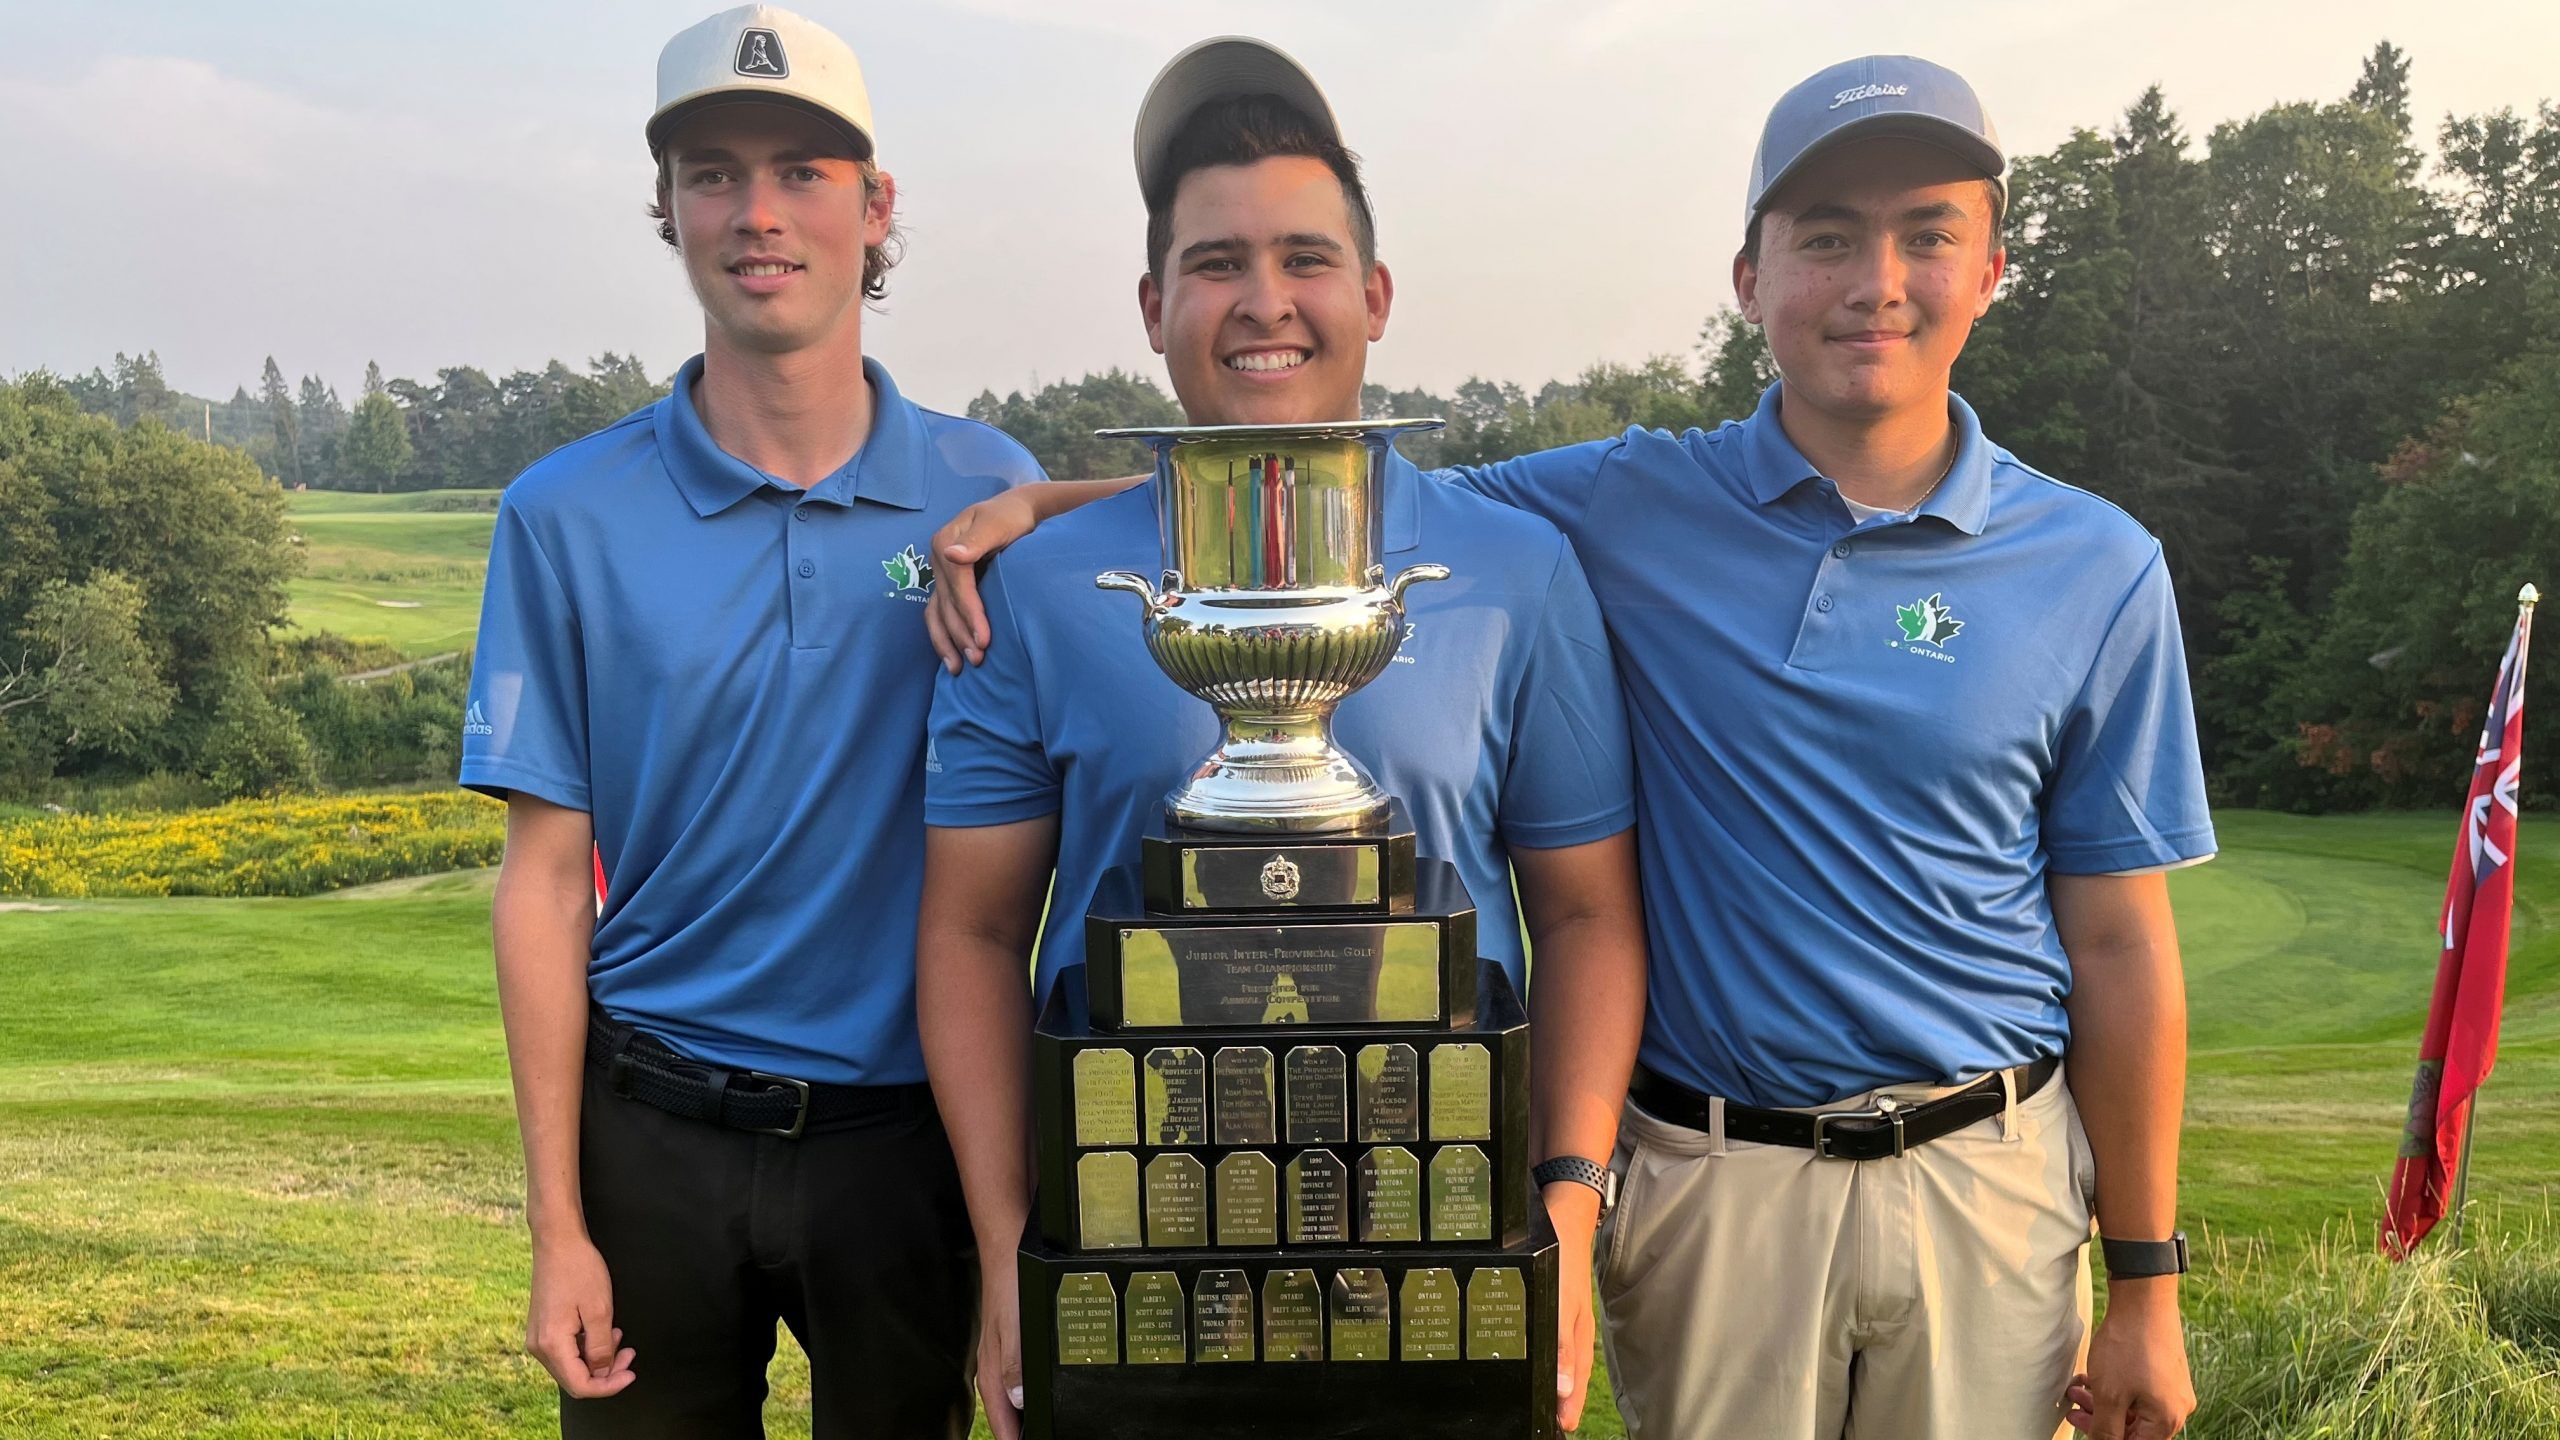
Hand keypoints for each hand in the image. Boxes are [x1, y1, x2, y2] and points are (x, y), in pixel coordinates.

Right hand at [527, 1230, 634, 1399]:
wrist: (557, 1242)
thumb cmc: (579, 1269)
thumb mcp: (599, 1310)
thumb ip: (601, 1348)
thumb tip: (602, 1373)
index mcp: (552, 1345)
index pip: (580, 1385)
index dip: (609, 1386)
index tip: (631, 1373)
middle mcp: (539, 1347)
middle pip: (574, 1379)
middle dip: (606, 1373)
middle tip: (630, 1355)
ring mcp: (538, 1338)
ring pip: (571, 1365)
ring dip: (598, 1359)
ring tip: (620, 1337)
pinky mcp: (543, 1328)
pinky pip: (566, 1351)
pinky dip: (587, 1347)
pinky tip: (604, 1331)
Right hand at [924, 491, 1041, 672]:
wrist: (1015, 512)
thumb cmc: (1011, 517)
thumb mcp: (998, 523)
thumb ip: (977, 541)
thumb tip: (952, 554)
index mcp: (946, 542)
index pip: (956, 584)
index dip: (969, 613)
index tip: (984, 639)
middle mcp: (938, 559)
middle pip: (946, 603)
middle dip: (960, 633)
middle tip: (978, 660)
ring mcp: (941, 574)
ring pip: (936, 612)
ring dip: (946, 642)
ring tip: (958, 669)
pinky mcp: (947, 585)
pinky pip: (938, 613)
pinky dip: (943, 636)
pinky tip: (951, 658)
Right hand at [976, 1278, 1024, 1439]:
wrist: (1006, 1252)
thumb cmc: (1010, 1286)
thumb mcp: (1014, 1327)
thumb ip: (1014, 1365)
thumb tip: (1018, 1400)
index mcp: (992, 1370)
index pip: (1002, 1421)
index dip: (1015, 1439)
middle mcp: (993, 1367)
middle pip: (1004, 1415)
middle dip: (1017, 1432)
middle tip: (1037, 1437)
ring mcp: (999, 1357)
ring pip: (1007, 1400)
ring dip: (1019, 1418)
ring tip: (1033, 1430)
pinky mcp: (1007, 1346)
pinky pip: (1012, 1382)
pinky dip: (1022, 1396)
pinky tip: (1033, 1396)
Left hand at [1543, 1181, 1603, 1430]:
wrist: (1562, 1217)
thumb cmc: (1563, 1258)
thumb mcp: (1561, 1303)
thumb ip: (1562, 1346)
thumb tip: (1564, 1389)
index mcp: (1578, 1334)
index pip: (1576, 1381)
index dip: (1569, 1407)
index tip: (1561, 1427)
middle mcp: (1570, 1328)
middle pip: (1568, 1373)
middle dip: (1561, 1398)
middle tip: (1549, 1421)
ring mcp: (1561, 1316)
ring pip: (1557, 1356)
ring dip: (1552, 1378)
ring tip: (1541, 1400)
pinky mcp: (1551, 1303)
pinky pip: (1547, 1336)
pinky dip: (1543, 1353)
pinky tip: (1531, 1357)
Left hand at [2066, 1281, 2193, 1439]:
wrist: (2143, 1299)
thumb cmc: (2128, 1347)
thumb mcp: (2110, 1395)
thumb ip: (2106, 1429)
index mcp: (2167, 1419)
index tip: (2081, 1423)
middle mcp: (2177, 1408)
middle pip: (2135, 1430)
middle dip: (2100, 1421)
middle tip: (2073, 1410)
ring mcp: (2173, 1389)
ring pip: (2134, 1409)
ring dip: (2103, 1404)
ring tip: (2077, 1389)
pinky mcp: (2165, 1371)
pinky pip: (2138, 1392)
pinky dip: (2115, 1390)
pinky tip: (2092, 1377)